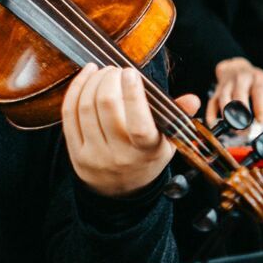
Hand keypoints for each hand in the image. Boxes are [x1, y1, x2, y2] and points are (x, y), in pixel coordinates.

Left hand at [63, 64, 197, 197]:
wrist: (119, 192)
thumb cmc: (145, 158)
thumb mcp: (168, 143)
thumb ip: (177, 117)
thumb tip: (193, 99)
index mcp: (146, 151)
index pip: (138, 122)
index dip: (132, 93)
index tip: (131, 72)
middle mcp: (119, 154)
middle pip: (107, 107)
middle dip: (110, 79)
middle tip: (116, 70)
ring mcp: (94, 154)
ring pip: (86, 107)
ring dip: (93, 81)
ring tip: (103, 71)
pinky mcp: (74, 151)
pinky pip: (69, 114)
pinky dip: (76, 90)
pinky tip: (86, 77)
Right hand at [210, 57, 262, 123]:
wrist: (237, 67)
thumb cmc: (259, 82)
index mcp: (258, 79)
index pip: (258, 91)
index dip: (259, 106)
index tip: (260, 120)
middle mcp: (241, 80)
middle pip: (239, 94)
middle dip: (242, 112)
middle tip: (246, 128)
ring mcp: (227, 85)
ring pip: (224, 98)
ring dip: (228, 115)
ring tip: (234, 129)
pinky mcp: (217, 91)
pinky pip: (211, 102)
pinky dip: (211, 114)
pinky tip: (214, 124)